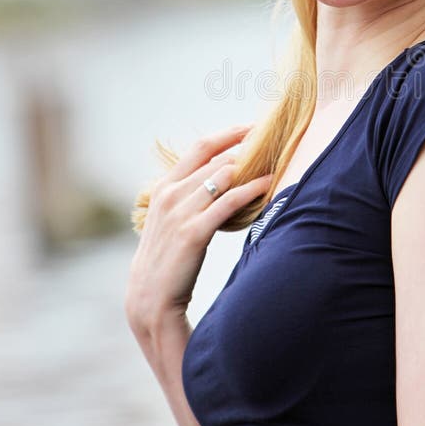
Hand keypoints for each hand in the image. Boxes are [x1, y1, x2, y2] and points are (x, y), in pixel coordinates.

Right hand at [125, 125, 271, 334]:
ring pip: (223, 176)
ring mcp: (180, 213)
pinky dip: (251, 189)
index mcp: (164, 187)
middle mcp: (170, 194)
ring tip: (274, 162)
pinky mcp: (193, 232)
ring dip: (252, 168)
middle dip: (247, 150)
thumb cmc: (167, 257)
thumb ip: (189, 196)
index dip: (229, 134)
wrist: (150, 297)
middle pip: (216, 159)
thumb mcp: (171, 219)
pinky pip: (229, 202)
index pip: (200, 147)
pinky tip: (268, 184)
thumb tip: (223, 176)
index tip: (252, 127)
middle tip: (273, 144)